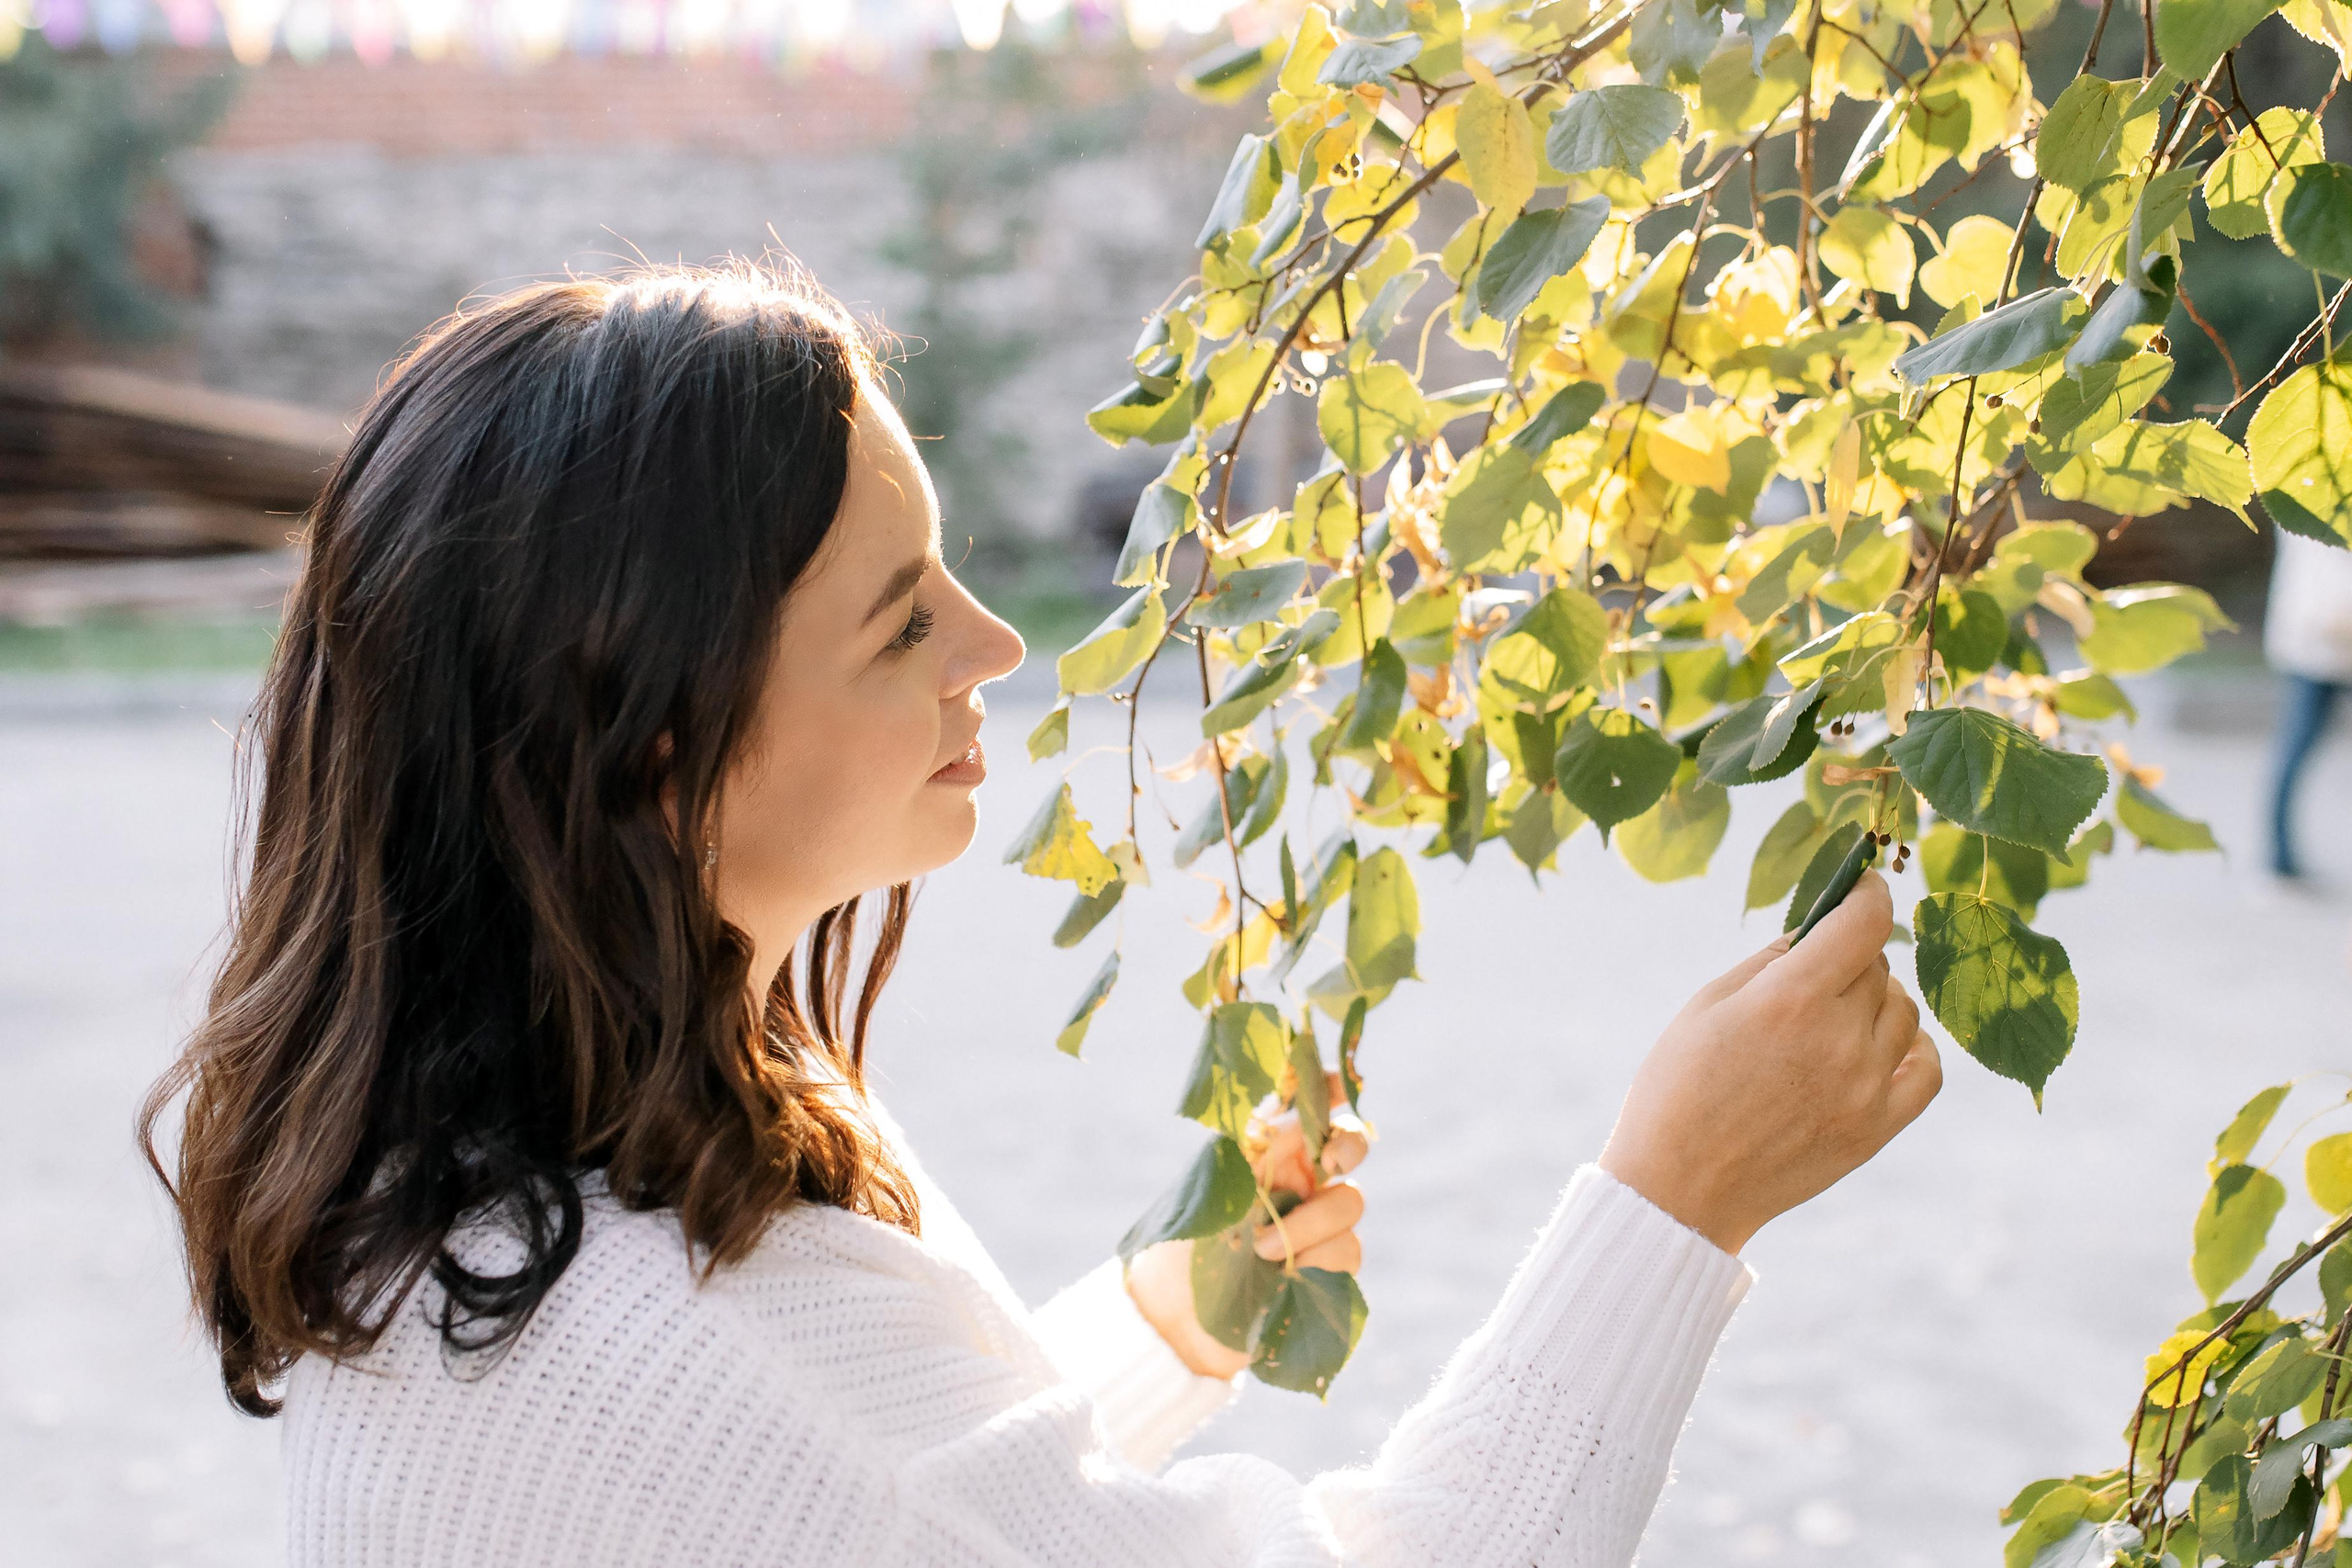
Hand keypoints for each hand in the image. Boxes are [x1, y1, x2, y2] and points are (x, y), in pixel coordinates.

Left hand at [1127, 1082, 1369, 1379]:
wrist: (1177, 1318)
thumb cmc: (1183, 1246)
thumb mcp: (1212, 1186)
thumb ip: (1251, 1151)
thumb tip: (1286, 1116)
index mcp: (1268, 1152)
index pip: (1309, 1108)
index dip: (1330, 1089)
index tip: (1339, 1087)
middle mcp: (1300, 1181)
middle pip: (1350, 1145)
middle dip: (1350, 1145)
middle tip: (1330, 1162)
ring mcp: (1318, 1225)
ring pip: (1350, 1202)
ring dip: (1311, 1223)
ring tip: (1263, 1249)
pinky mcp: (1329, 1268)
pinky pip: (1348, 1251)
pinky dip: (1319, 1258)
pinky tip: (1287, 1273)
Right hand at [1598, 871, 1940, 1255]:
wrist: (1680, 1188)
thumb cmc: (1679, 1088)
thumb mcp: (1707, 1005)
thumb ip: (1772, 961)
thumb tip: (1819, 930)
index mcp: (1791, 999)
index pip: (1864, 922)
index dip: (1868, 892)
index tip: (1864, 886)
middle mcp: (1839, 1038)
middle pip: (1877, 967)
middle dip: (1850, 957)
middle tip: (1814, 974)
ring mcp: (1865, 1087)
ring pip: (1904, 1012)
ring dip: (1877, 1000)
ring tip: (1834, 1017)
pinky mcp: (1877, 1129)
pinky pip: (1928, 1070)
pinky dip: (1915, 1048)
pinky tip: (1883, 1046)